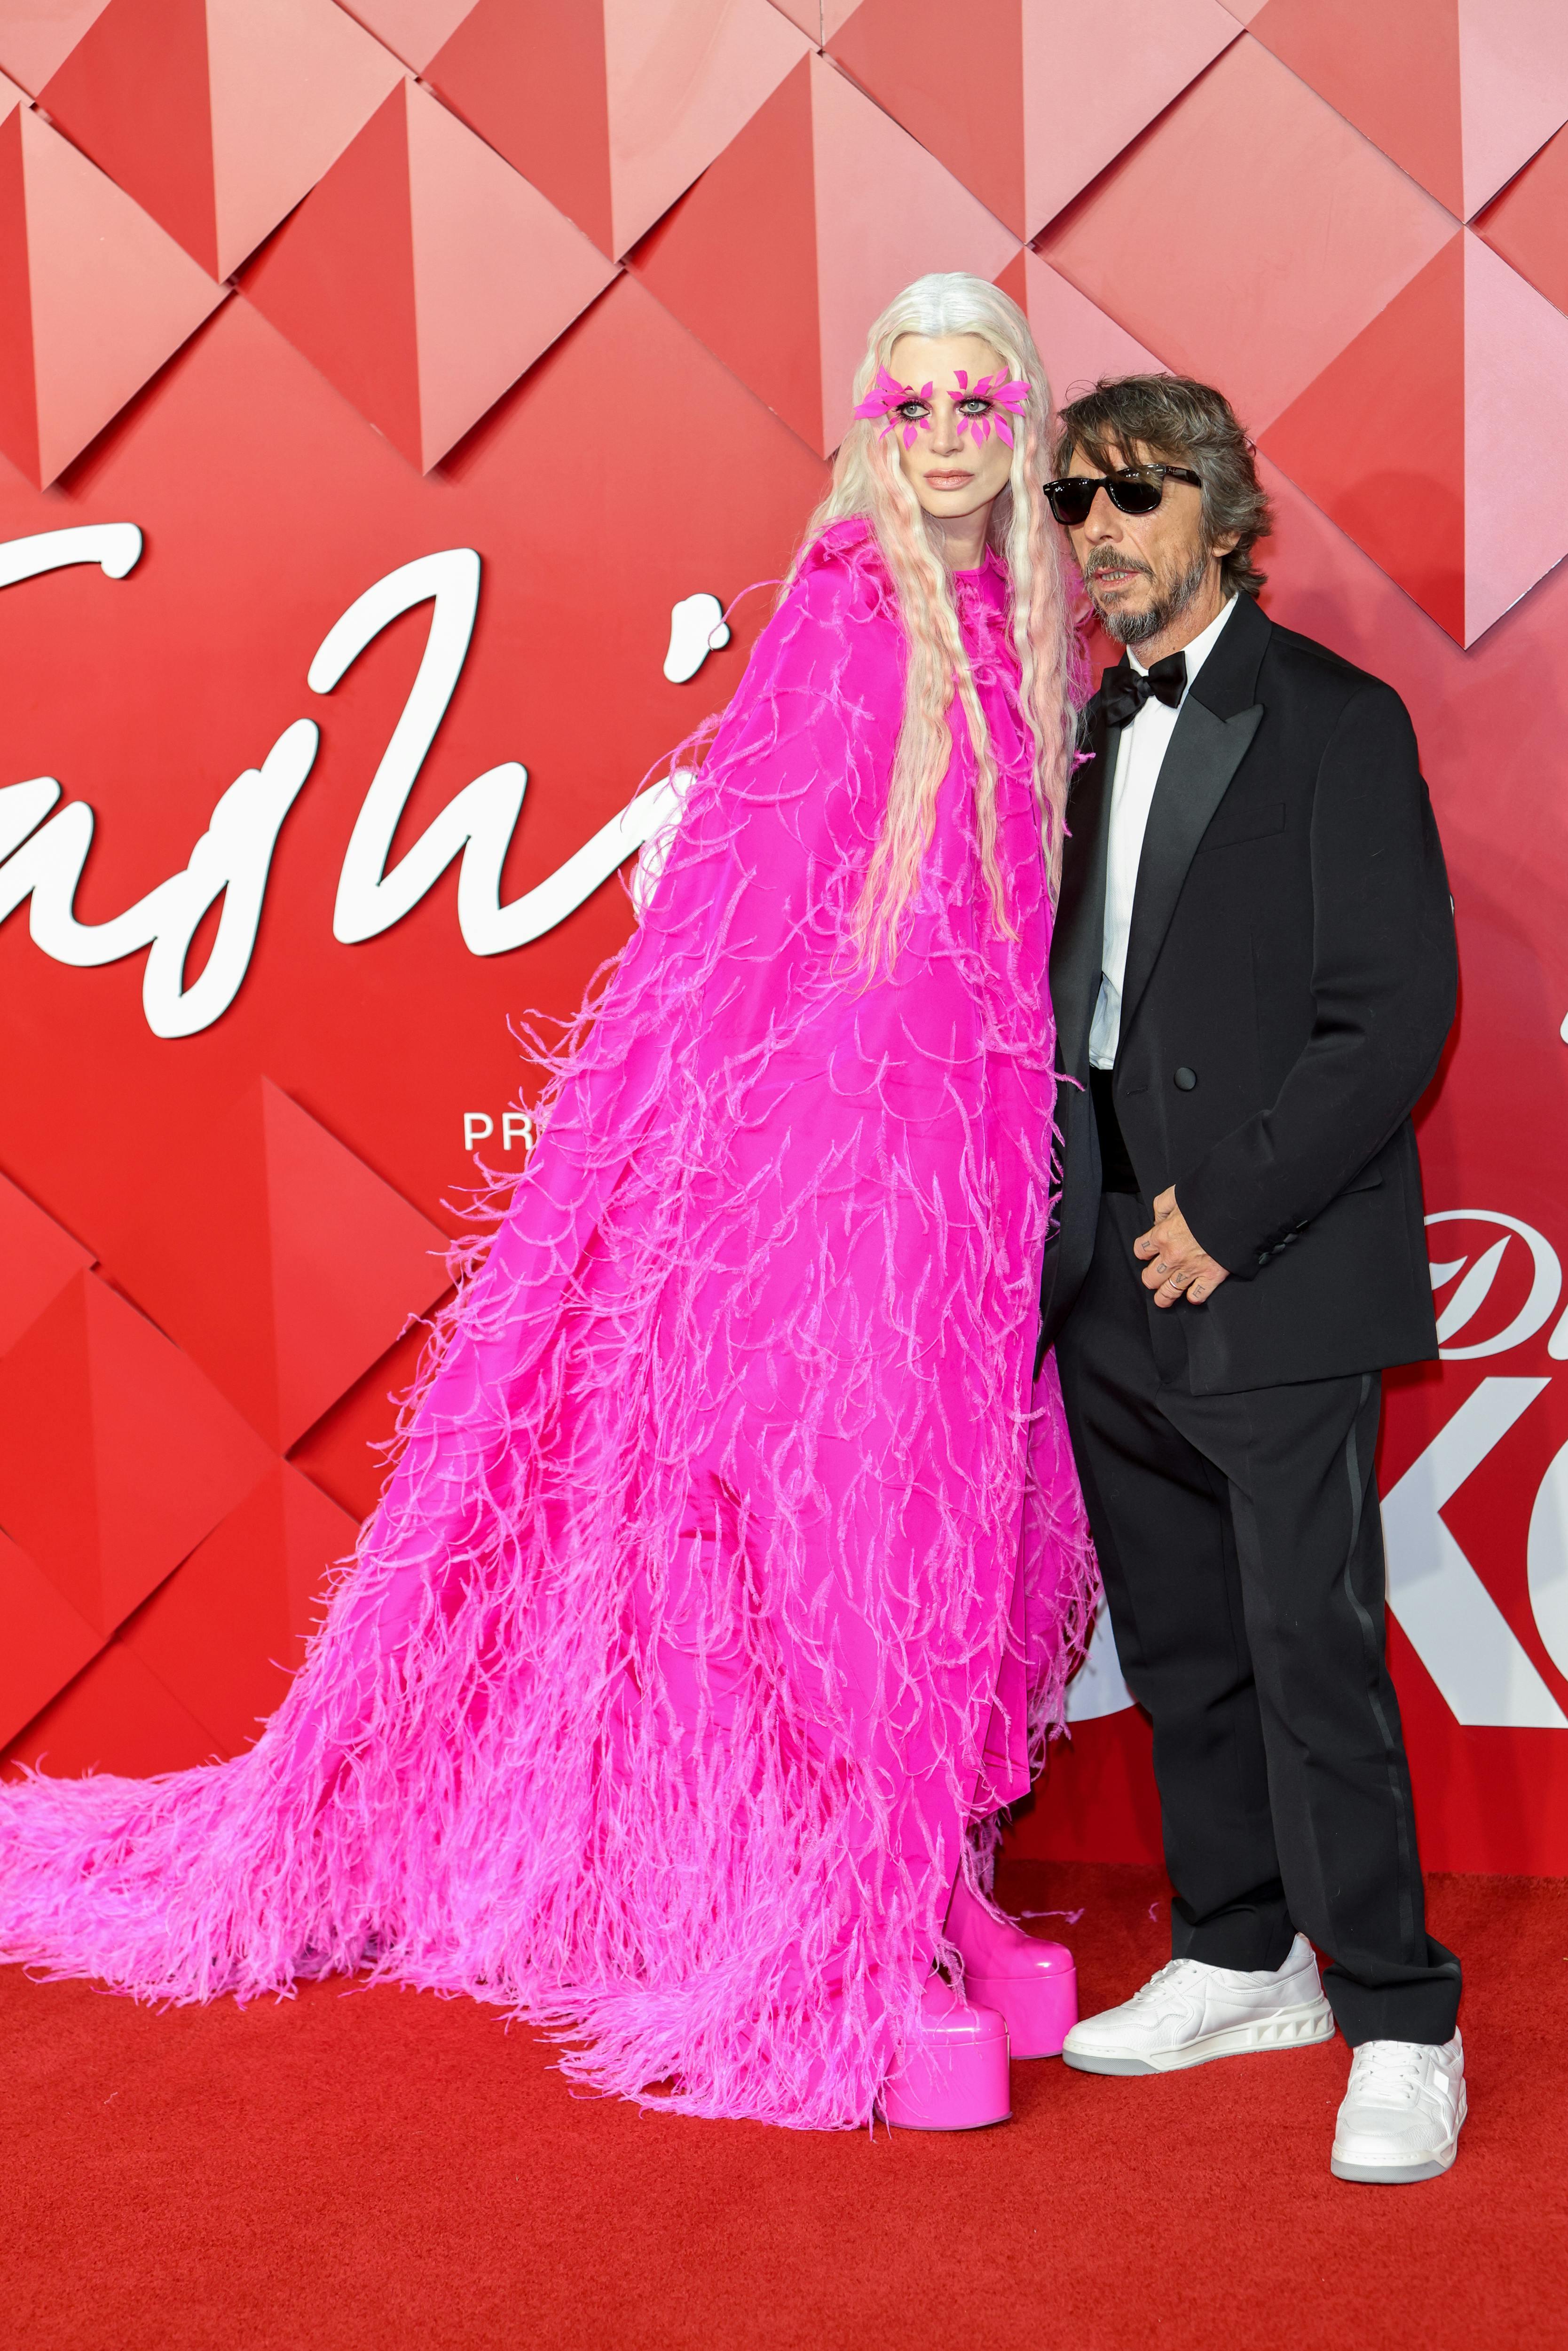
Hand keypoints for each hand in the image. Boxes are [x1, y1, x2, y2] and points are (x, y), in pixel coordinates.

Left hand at [1134, 1187, 1229, 1308]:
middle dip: (1150, 1277)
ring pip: (1169, 1292)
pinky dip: (1193, 1297)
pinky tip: (1191, 1294)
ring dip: (1164, 1296)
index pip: (1141, 1250)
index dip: (1143, 1252)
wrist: (1236, 1210)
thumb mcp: (1177, 1194)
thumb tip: (1158, 1220)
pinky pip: (1197, 1296)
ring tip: (1163, 1297)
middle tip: (1154, 1276)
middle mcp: (1173, 1256)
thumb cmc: (1207, 1200)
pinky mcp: (1211, 1277)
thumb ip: (1162, 1207)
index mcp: (1163, 1235)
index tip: (1147, 1253)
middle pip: (1150, 1277)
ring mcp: (1192, 1269)